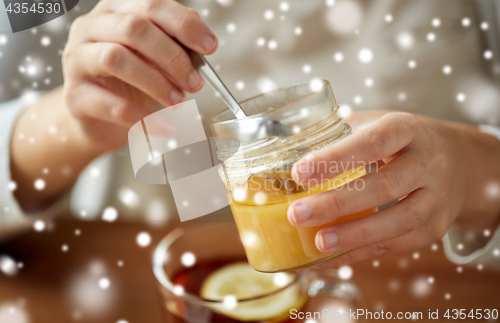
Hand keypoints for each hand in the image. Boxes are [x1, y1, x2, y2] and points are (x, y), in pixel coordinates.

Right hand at [62, 0, 216, 149]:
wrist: (100, 119)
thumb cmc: (131, 82)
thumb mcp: (155, 58)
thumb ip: (175, 45)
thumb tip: (202, 47)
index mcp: (115, 11)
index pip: (151, 5)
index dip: (184, 25)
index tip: (210, 47)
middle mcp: (90, 28)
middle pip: (134, 29)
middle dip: (172, 56)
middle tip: (195, 83)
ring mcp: (77, 60)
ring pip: (116, 59)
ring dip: (156, 82)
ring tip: (179, 101)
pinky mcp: (75, 95)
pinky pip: (112, 105)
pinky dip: (144, 117)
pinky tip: (166, 127)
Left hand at [287, 111, 499, 266]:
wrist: (454, 161)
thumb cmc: (397, 143)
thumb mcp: (373, 125)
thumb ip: (336, 136)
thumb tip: (281, 151)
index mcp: (406, 129)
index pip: (373, 142)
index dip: (336, 158)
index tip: (299, 172)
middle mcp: (427, 162)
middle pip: (385, 186)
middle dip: (337, 203)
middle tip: (297, 214)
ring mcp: (436, 198)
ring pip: (398, 221)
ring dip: (354, 235)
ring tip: (317, 243)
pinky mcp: (434, 228)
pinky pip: (397, 246)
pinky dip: (360, 254)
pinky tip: (329, 259)